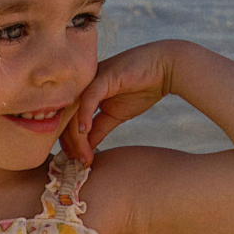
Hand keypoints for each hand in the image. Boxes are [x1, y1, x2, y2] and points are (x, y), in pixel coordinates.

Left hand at [61, 42, 173, 165]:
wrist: (166, 69)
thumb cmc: (142, 89)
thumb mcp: (115, 115)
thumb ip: (99, 130)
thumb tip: (86, 149)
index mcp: (84, 93)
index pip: (68, 121)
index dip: (69, 143)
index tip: (76, 162)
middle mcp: (84, 85)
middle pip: (67, 118)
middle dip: (71, 145)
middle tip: (79, 164)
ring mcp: (92, 79)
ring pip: (74, 112)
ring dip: (78, 138)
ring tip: (84, 157)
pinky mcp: (103, 76)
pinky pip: (88, 99)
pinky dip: (84, 116)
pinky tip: (85, 132)